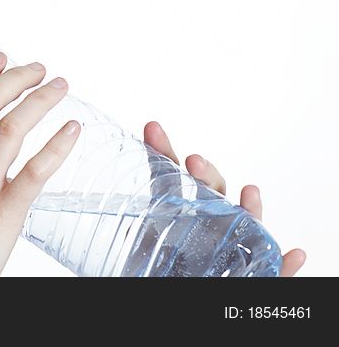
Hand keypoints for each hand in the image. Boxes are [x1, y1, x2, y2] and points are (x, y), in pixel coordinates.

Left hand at [143, 120, 305, 276]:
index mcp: (179, 213)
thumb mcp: (139, 239)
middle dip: (207, 174)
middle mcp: (210, 224)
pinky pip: (272, 272)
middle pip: (213, 192)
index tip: (152, 128)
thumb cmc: (162, 267)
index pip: (172, 177)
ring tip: (250, 192)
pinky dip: (283, 264)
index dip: (164, 152)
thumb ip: (134, 213)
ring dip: (251, 209)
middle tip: (192, 161)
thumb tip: (123, 171)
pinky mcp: (255, 274)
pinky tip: (292, 254)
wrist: (176, 286)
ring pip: (248, 226)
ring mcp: (234, 247)